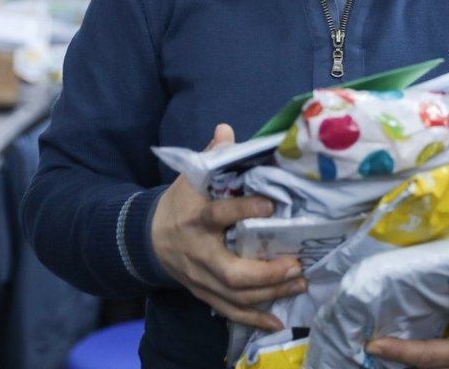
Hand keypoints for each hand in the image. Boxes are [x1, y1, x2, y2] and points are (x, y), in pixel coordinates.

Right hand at [151, 123, 305, 330]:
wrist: (149, 237)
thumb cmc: (181, 203)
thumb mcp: (190, 176)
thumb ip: (212, 155)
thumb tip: (227, 129)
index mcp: (195, 217)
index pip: (218, 215)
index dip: (243, 211)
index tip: (271, 206)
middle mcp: (198, 252)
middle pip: (230, 271)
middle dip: (265, 273)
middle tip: (296, 264)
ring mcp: (200, 278)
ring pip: (234, 295)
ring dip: (269, 293)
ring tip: (299, 283)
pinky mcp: (204, 293)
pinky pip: (229, 311)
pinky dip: (253, 318)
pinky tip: (277, 320)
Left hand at [365, 292, 448, 368]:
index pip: (426, 355)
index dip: (399, 352)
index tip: (373, 345)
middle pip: (415, 368)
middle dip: (389, 359)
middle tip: (361, 343)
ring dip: (395, 362)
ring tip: (370, 346)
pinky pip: (424, 366)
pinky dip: (406, 360)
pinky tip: (388, 350)